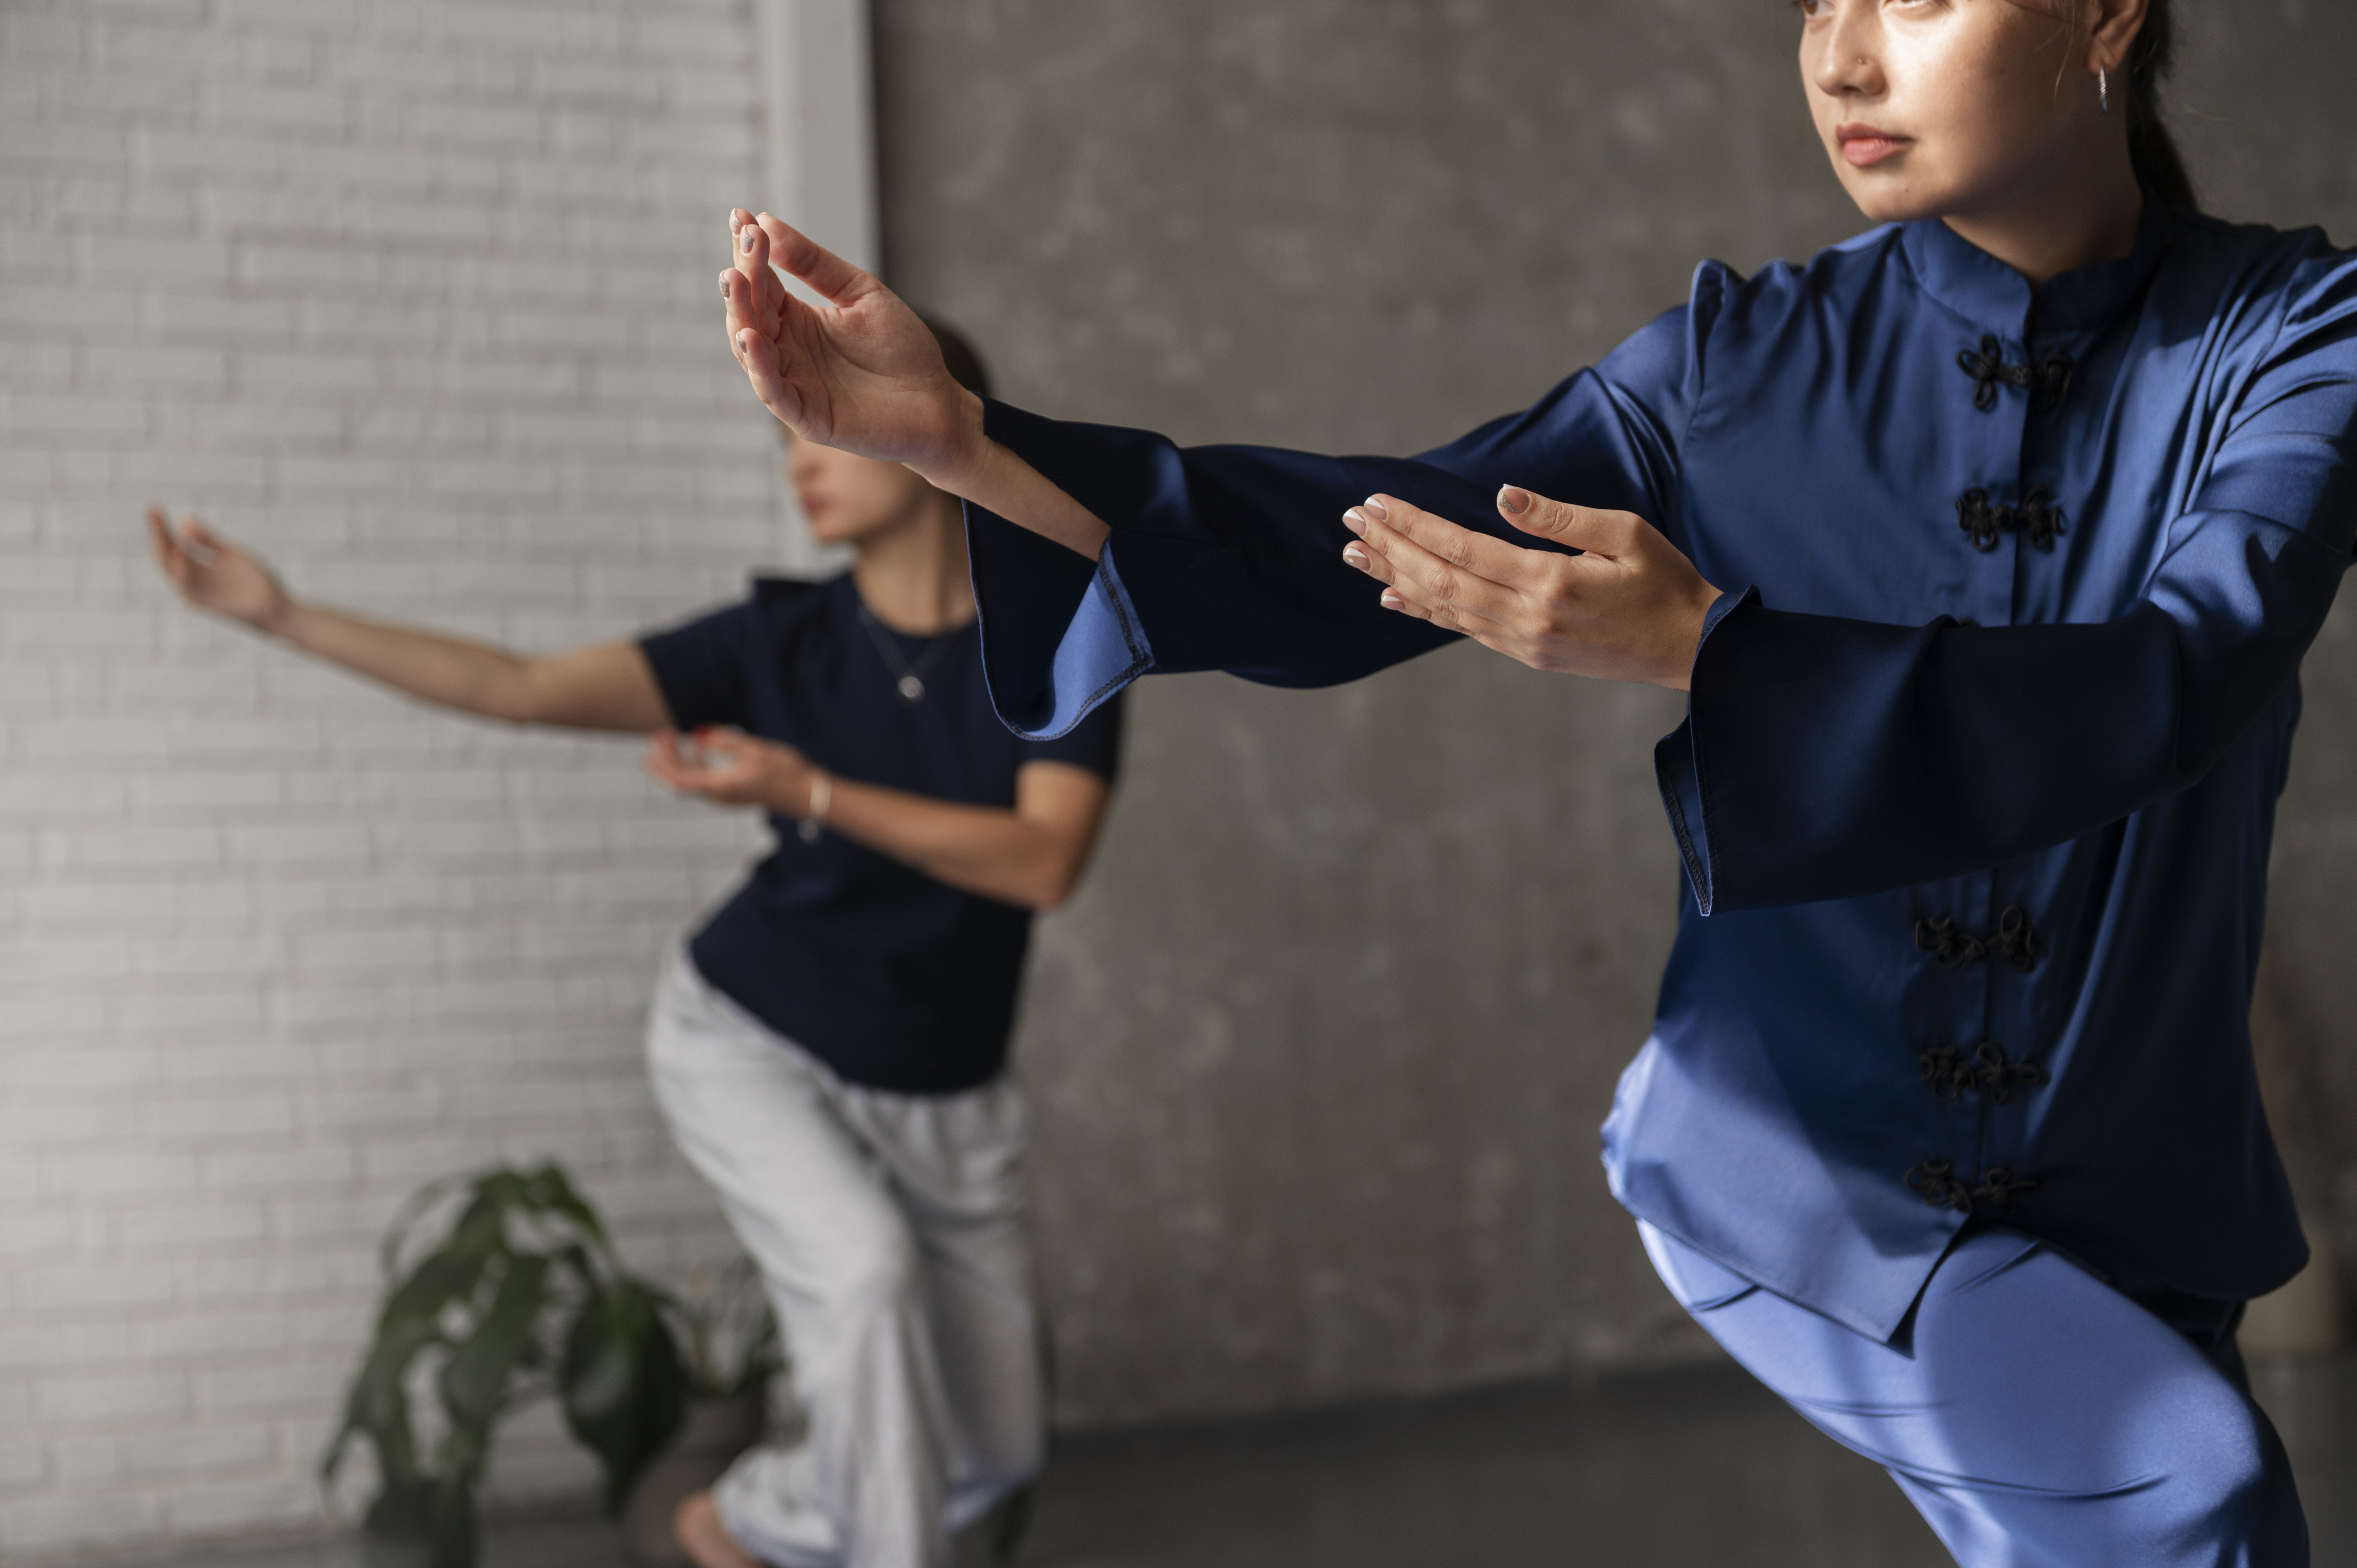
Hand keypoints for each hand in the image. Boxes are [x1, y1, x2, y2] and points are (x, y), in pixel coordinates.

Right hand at [147, 508, 292, 632]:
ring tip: (160, 526)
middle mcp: (191, 579)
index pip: (172, 545)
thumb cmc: (254, 580)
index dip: (161, 527)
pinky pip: (187, 586)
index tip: (153, 507)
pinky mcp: (204, 603)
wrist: (276, 606)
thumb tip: (184, 520)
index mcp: (195, 567)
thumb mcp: (230, 553)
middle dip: (157, 534)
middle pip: (166, 555)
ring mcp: (196, 592)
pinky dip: (182, 569)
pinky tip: (178, 551)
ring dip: (164, 548)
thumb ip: (209, 539)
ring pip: (171, 569)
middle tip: (152, 511)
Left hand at [643, 727, 815, 813]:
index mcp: (721, 787)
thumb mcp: (754, 749)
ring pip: (691, 780)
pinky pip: (704, 780)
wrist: (806, 794)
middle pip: (680, 781)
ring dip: (678, 759)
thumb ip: (726, 742)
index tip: (652, 745)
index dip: (661, 764)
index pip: (679, 779)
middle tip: (660, 734)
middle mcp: (719, 796)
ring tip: (674, 736)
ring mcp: (725, 797)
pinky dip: (695, 763)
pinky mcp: (732, 794)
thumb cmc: (784, 772)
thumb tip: (703, 734)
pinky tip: (699, 747)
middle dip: (665, 759)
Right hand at [721, 210, 982, 488]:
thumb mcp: (860, 293)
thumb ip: (815, 265)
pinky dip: (759, 367)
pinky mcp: (806, 416)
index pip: (762, 282)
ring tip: (735, 280)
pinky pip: (774, 392)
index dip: (749, 252)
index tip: (741, 216)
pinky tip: (751, 337)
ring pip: (751, 351)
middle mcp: (787, 350)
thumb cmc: (901, 347)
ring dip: (740, 316)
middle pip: (750, 313)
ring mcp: (793, 383)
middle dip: (742, 279)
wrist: (937, 401)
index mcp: (797, 319)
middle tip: (743, 246)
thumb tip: (767, 222)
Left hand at [1339, 486, 1722, 690]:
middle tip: (1349, 521)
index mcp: (1550, 582)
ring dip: (1397, 577)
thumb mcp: (1624, 533)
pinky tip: (1397, 595)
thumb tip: (1504, 495)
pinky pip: (1463, 629)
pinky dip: (1426, 610)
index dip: (1414, 525)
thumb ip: (1559, 516)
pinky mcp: (1527, 653)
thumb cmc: (1663, 582)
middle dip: (1391, 547)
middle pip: (1440, 579)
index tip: (1377, 503)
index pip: (1462, 548)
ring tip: (1356, 554)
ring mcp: (1523, 641)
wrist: (1690, 649)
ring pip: (1444, 607)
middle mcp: (1527, 617)